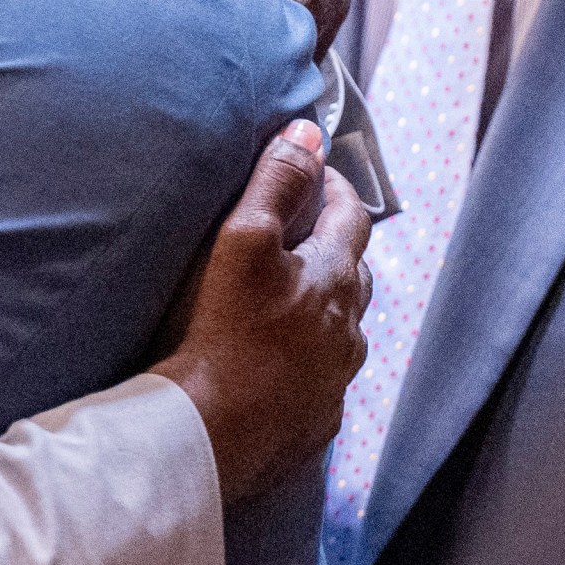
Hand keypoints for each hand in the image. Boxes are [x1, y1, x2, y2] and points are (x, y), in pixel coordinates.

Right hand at [151, 120, 373, 502]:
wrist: (210, 433)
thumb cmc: (222, 331)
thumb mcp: (242, 239)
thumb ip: (277, 181)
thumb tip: (308, 132)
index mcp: (334, 279)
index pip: (352, 218)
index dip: (336, 189)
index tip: (318, 173)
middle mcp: (347, 330)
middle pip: (354, 275)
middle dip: (336, 246)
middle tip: (305, 233)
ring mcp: (335, 380)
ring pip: (343, 330)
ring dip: (325, 306)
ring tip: (291, 297)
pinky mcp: (316, 420)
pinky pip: (322, 377)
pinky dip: (308, 358)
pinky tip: (280, 362)